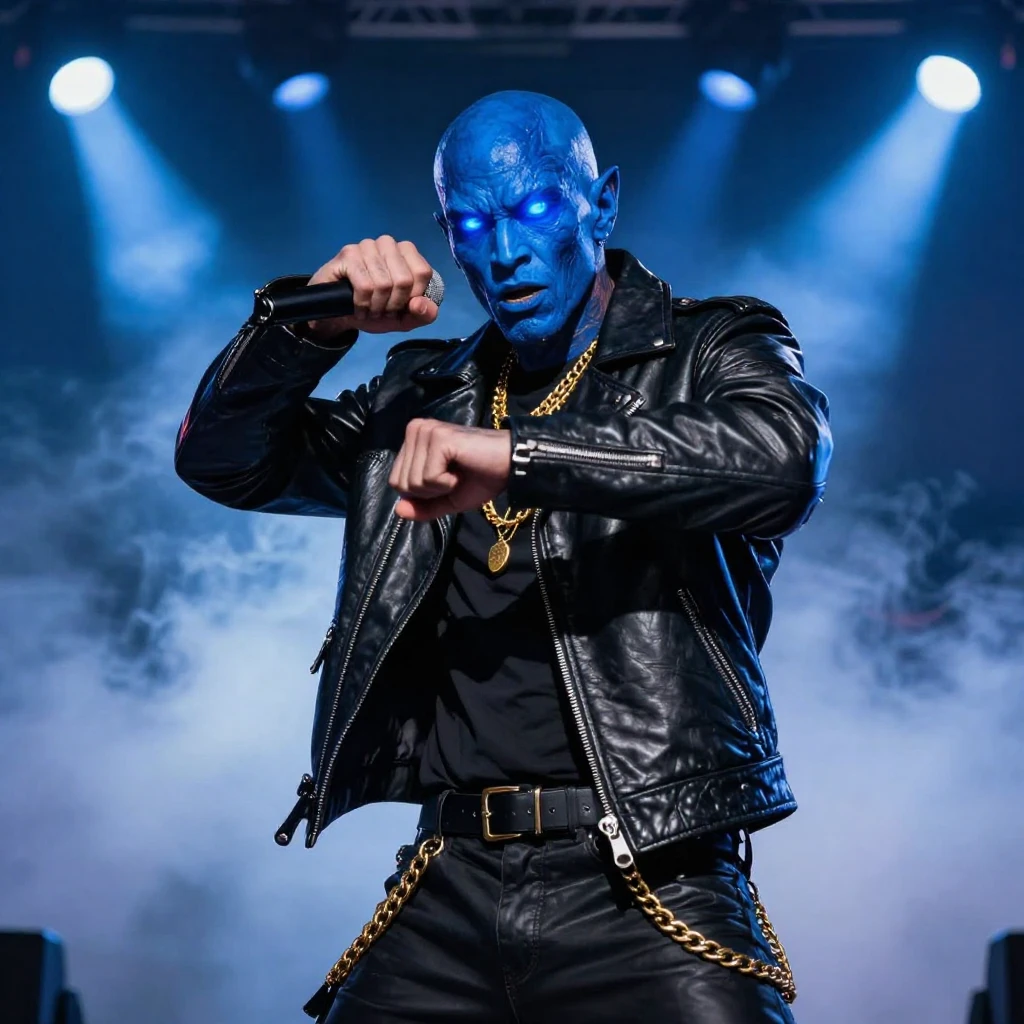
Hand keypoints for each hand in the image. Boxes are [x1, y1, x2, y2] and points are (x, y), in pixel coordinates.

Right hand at [302, 236, 438, 342]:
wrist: (340, 314)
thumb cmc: (376, 310)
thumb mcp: (406, 318)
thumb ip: (424, 314)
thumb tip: (420, 304)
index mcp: (407, 253)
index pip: (423, 272)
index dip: (414, 297)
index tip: (402, 307)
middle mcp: (388, 244)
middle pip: (404, 279)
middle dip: (394, 304)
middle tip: (383, 310)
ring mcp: (367, 246)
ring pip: (383, 283)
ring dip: (376, 306)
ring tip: (370, 310)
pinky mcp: (348, 254)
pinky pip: (364, 285)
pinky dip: (362, 304)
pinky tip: (358, 308)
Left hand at [389, 420, 511, 520]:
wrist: (510, 467)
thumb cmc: (481, 479)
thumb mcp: (447, 499)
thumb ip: (422, 506)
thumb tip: (398, 511)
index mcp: (413, 439)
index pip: (396, 481)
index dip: (422, 493)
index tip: (447, 480)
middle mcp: (415, 429)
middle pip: (401, 483)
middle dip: (430, 492)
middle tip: (454, 477)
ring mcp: (426, 431)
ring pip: (412, 482)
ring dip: (439, 487)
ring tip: (459, 472)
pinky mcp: (438, 438)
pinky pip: (427, 478)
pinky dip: (446, 483)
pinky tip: (462, 470)